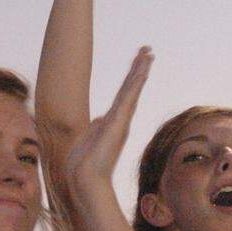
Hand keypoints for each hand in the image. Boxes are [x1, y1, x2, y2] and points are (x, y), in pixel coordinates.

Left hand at [62, 47, 152, 193]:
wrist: (85, 180)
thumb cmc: (83, 165)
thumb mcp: (87, 140)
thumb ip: (96, 127)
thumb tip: (99, 119)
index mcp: (112, 123)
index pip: (124, 95)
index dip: (131, 78)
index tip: (138, 62)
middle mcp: (120, 120)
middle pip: (131, 88)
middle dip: (139, 68)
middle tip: (148, 50)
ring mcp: (120, 121)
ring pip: (132, 90)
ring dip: (140, 70)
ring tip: (148, 53)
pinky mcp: (117, 123)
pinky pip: (128, 98)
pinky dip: (135, 83)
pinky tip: (142, 70)